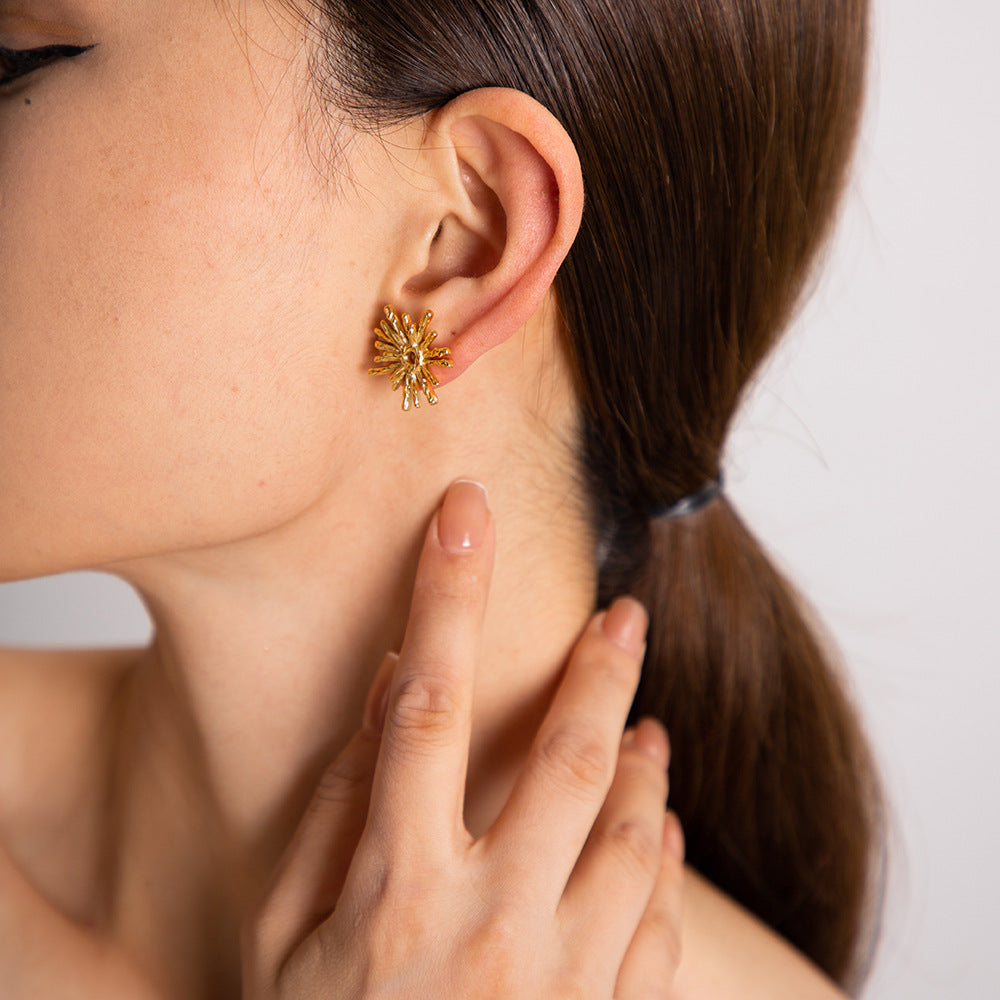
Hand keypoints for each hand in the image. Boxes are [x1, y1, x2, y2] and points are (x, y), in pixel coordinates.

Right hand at [241, 480, 684, 998]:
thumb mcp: (280, 939)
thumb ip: (334, 809)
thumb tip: (392, 688)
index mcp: (395, 889)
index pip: (425, 701)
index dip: (445, 593)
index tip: (466, 513)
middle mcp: (489, 924)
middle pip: (566, 758)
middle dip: (602, 669)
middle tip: (628, 613)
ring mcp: (562, 981)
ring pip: (634, 835)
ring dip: (645, 761)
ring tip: (646, 722)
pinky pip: (658, 922)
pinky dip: (664, 859)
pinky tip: (659, 826)